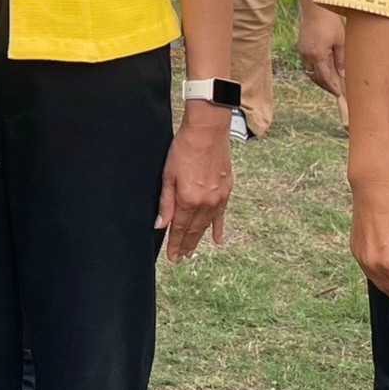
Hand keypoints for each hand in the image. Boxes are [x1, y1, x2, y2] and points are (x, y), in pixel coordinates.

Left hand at [156, 102, 232, 260]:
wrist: (208, 131)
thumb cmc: (184, 149)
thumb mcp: (168, 175)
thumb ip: (166, 203)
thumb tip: (161, 225)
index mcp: (189, 200)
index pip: (180, 228)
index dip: (175, 244)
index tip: (172, 257)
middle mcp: (206, 203)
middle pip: (194, 230)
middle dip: (186, 245)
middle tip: (180, 258)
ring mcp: (218, 198)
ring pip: (206, 225)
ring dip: (198, 239)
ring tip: (191, 251)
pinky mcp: (226, 190)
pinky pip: (221, 215)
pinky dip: (218, 227)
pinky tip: (216, 238)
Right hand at [297, 3, 347, 103]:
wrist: (315, 8)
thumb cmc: (330, 22)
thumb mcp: (340, 41)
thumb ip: (341, 59)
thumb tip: (343, 74)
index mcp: (317, 55)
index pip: (324, 78)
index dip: (331, 87)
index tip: (338, 94)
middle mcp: (307, 55)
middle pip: (314, 77)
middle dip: (324, 85)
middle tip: (334, 89)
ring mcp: (302, 50)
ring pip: (309, 70)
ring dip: (318, 77)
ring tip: (329, 81)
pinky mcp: (301, 46)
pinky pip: (306, 63)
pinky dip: (314, 68)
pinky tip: (322, 67)